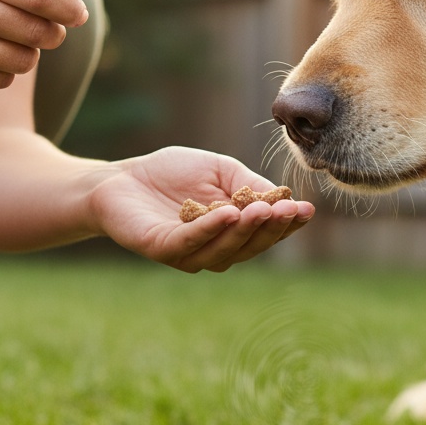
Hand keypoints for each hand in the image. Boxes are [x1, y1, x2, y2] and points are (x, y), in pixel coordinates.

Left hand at [87, 146, 314, 271]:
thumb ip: (247, 184)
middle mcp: (212, 249)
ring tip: (263, 210)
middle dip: (271, 229)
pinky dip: (211, 229)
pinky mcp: (161, 248)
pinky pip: (190, 241)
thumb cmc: (171, 174)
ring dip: (245, 231)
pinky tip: (229, 214)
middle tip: (289, 211)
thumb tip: (281, 198)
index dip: (286, 224)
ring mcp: (187, 253)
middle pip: (249, 246)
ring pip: (223, 248)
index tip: (306, 209)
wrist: (119, 179)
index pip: (264, 232)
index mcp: (230, 232)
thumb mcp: (220, 171)